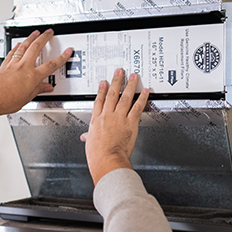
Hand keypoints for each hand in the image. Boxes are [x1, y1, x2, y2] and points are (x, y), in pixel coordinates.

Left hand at [0, 29, 72, 128]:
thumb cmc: (7, 100)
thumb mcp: (28, 98)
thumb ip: (38, 90)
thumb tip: (46, 88)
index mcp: (32, 76)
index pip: (51, 65)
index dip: (61, 58)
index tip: (67, 51)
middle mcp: (23, 67)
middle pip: (36, 48)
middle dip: (44, 38)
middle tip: (49, 32)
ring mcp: (13, 65)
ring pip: (23, 47)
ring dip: (30, 38)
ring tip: (35, 33)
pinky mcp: (4, 66)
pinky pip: (12, 53)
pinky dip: (16, 47)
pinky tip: (17, 44)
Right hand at [81, 68, 148, 185]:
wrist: (107, 160)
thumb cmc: (98, 155)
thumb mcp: (89, 143)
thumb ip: (89, 137)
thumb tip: (85, 137)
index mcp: (96, 121)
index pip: (99, 101)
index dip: (102, 90)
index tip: (104, 83)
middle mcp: (107, 116)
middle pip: (112, 95)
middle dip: (116, 82)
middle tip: (119, 72)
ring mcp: (119, 118)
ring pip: (125, 97)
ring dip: (130, 85)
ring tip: (133, 77)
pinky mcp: (130, 122)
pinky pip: (137, 107)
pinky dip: (142, 98)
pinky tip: (145, 92)